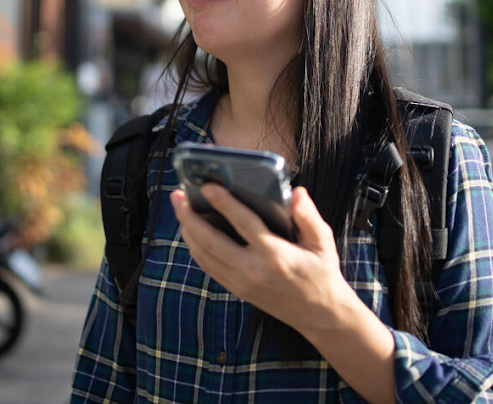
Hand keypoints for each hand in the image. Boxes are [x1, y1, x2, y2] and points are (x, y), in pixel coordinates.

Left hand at [170, 184, 357, 336]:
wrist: (320, 315)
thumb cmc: (321, 271)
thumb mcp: (323, 242)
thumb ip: (308, 216)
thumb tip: (295, 191)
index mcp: (276, 256)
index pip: (245, 224)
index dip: (225, 203)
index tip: (208, 185)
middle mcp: (254, 271)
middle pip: (212, 241)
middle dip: (190, 216)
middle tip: (177, 194)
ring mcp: (242, 283)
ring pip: (204, 255)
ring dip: (188, 230)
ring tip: (179, 206)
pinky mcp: (237, 290)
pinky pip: (208, 267)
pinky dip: (195, 246)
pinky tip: (190, 229)